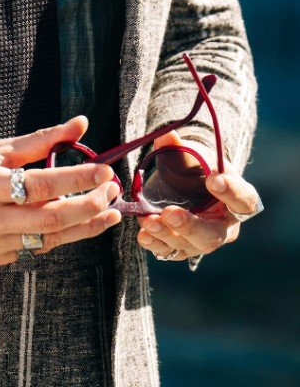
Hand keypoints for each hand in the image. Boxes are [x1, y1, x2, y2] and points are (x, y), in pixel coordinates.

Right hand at [0, 116, 120, 265]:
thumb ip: (39, 140)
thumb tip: (80, 124)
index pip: (43, 184)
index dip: (79, 178)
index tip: (105, 170)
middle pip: (52, 218)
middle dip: (90, 204)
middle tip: (112, 190)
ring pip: (49, 239)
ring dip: (85, 225)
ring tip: (109, 211)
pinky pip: (33, 248)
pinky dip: (58, 235)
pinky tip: (76, 222)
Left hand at [137, 132, 262, 262]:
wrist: (188, 184)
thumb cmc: (200, 168)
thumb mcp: (196, 154)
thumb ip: (180, 146)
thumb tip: (165, 135)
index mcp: (239, 199)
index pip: (243, 200)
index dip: (231, 192)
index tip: (212, 180)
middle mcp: (224, 226)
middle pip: (213, 234)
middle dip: (190, 226)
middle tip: (170, 213)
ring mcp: (204, 240)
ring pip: (190, 245)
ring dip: (166, 235)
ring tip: (147, 221)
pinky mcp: (184, 247)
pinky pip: (171, 252)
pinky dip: (156, 244)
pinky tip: (143, 235)